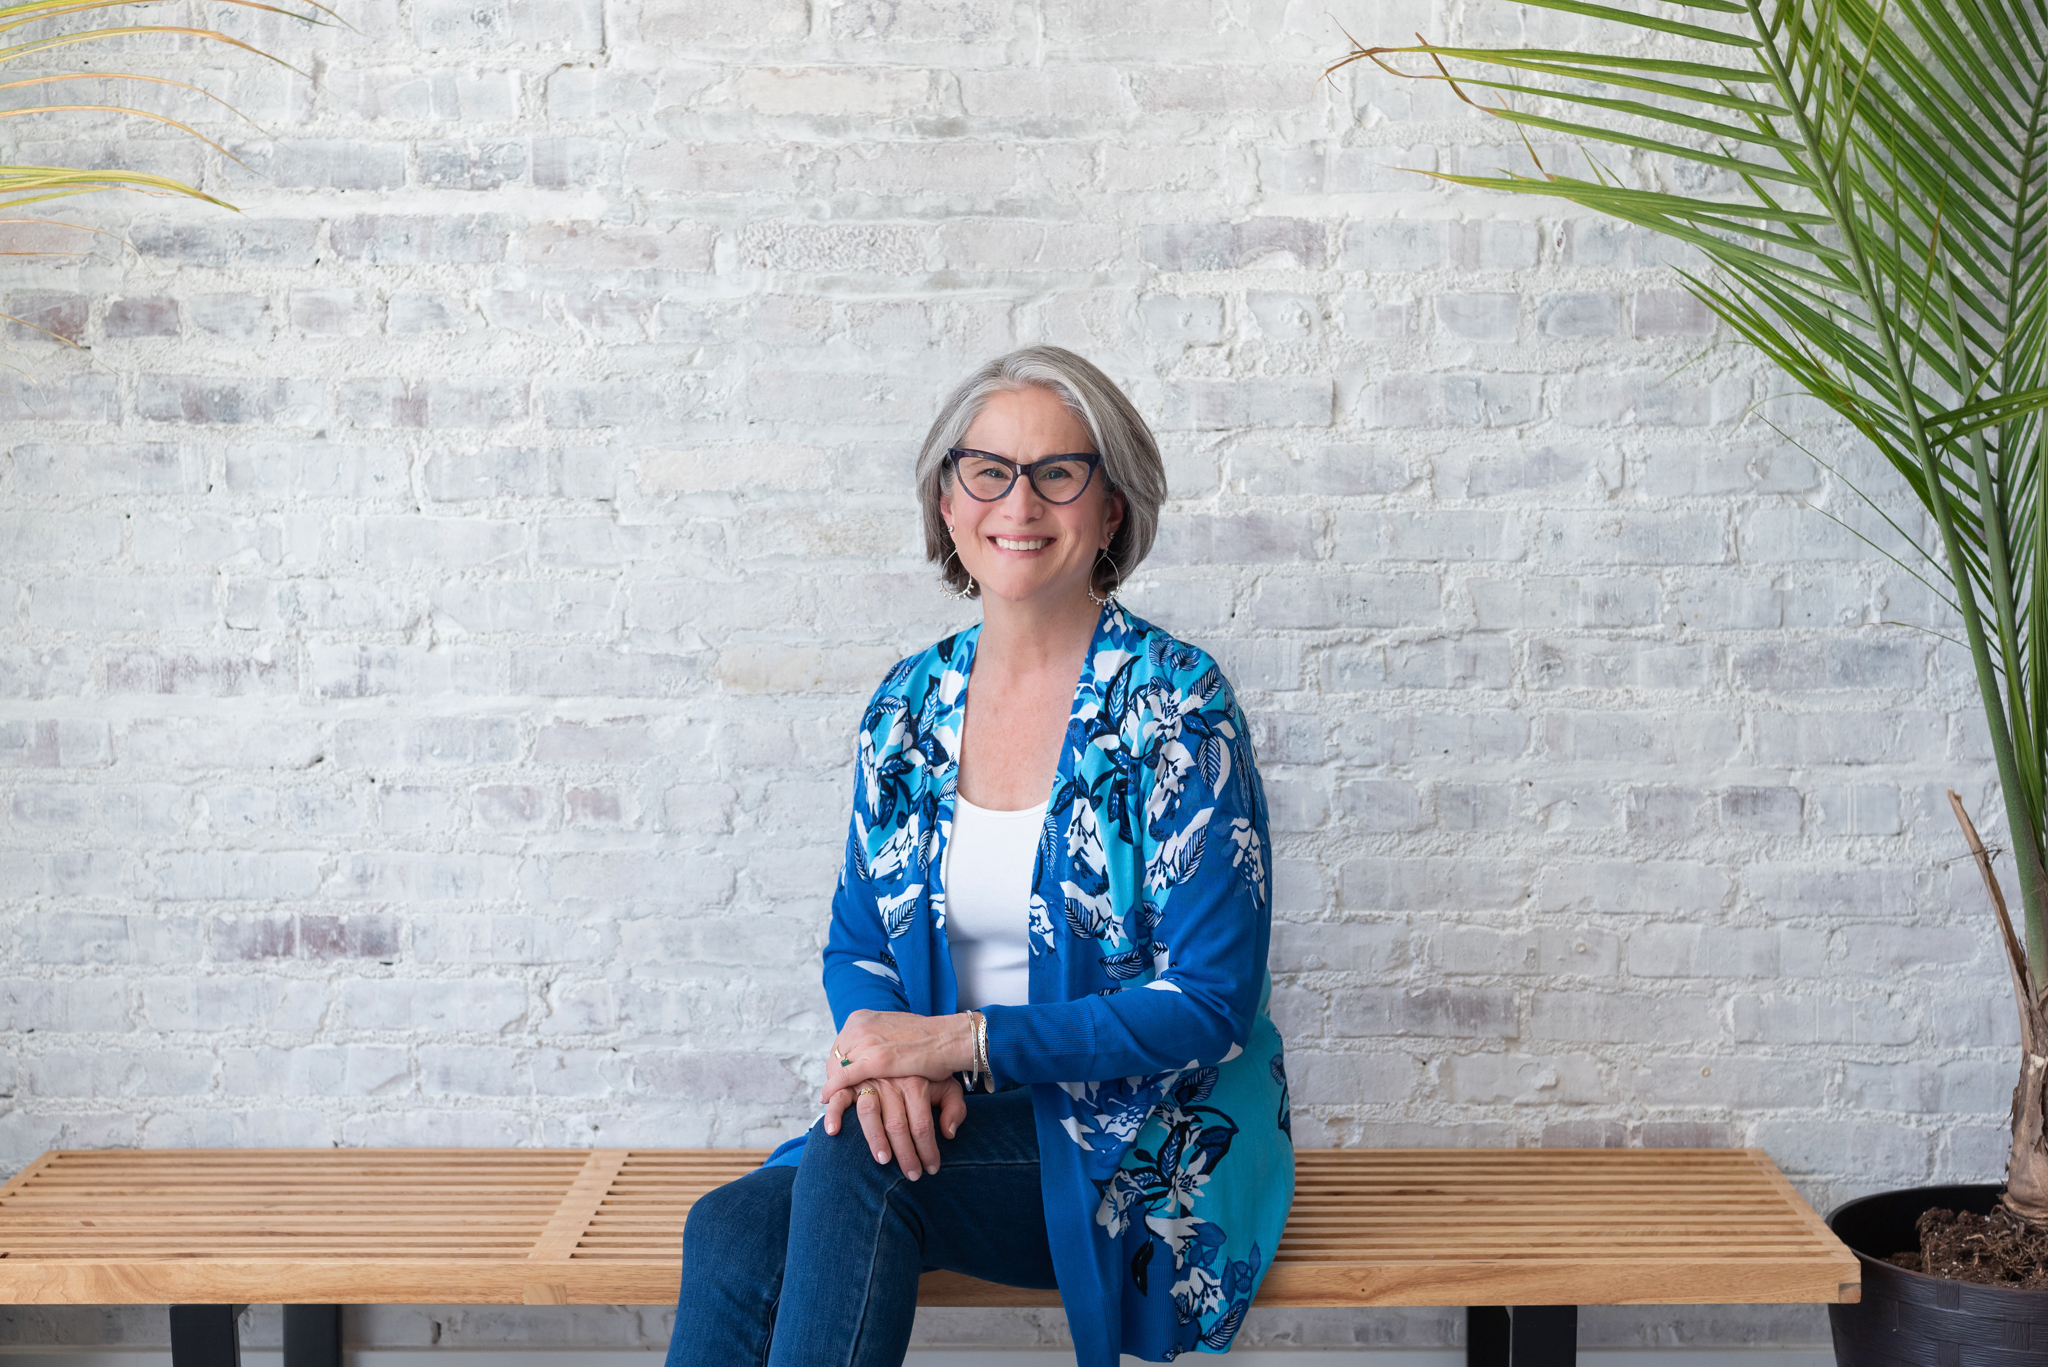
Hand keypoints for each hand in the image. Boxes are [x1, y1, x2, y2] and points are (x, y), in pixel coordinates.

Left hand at [822, 1009, 974, 1096]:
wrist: (948, 1039)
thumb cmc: (928, 1039)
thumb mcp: (894, 1031)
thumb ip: (877, 1039)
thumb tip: (866, 1050)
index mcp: (864, 1017)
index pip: (840, 1044)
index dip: (838, 1063)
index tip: (839, 1078)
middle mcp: (861, 1026)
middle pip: (835, 1056)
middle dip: (833, 1075)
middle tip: (836, 1092)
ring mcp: (866, 1042)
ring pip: (836, 1068)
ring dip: (833, 1086)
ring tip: (831, 1100)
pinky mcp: (874, 1060)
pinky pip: (844, 1077)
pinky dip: (833, 1089)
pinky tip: (827, 1100)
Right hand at [823, 1074, 966, 1180]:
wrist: (904, 1041)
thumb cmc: (926, 1072)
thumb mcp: (947, 1084)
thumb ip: (954, 1107)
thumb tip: (948, 1133)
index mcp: (916, 1083)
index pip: (922, 1123)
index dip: (927, 1150)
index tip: (931, 1169)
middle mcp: (893, 1082)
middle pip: (897, 1124)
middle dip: (905, 1154)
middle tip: (911, 1176)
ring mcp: (870, 1080)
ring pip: (870, 1113)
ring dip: (874, 1138)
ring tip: (882, 1160)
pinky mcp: (851, 1079)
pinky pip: (840, 1096)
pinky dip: (834, 1113)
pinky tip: (833, 1132)